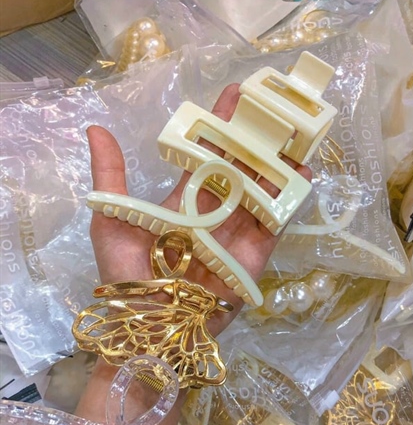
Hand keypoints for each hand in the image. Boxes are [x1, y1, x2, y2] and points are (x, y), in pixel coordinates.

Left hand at [87, 84, 310, 335]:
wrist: (150, 328)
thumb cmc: (127, 277)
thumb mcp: (112, 220)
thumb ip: (110, 176)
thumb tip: (96, 129)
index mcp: (181, 203)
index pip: (205, 156)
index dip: (219, 127)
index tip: (235, 96)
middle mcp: (213, 214)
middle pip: (239, 168)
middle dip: (256, 138)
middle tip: (274, 106)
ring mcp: (235, 234)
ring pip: (262, 191)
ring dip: (279, 162)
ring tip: (296, 132)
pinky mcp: (252, 256)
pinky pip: (274, 223)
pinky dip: (289, 199)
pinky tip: (304, 173)